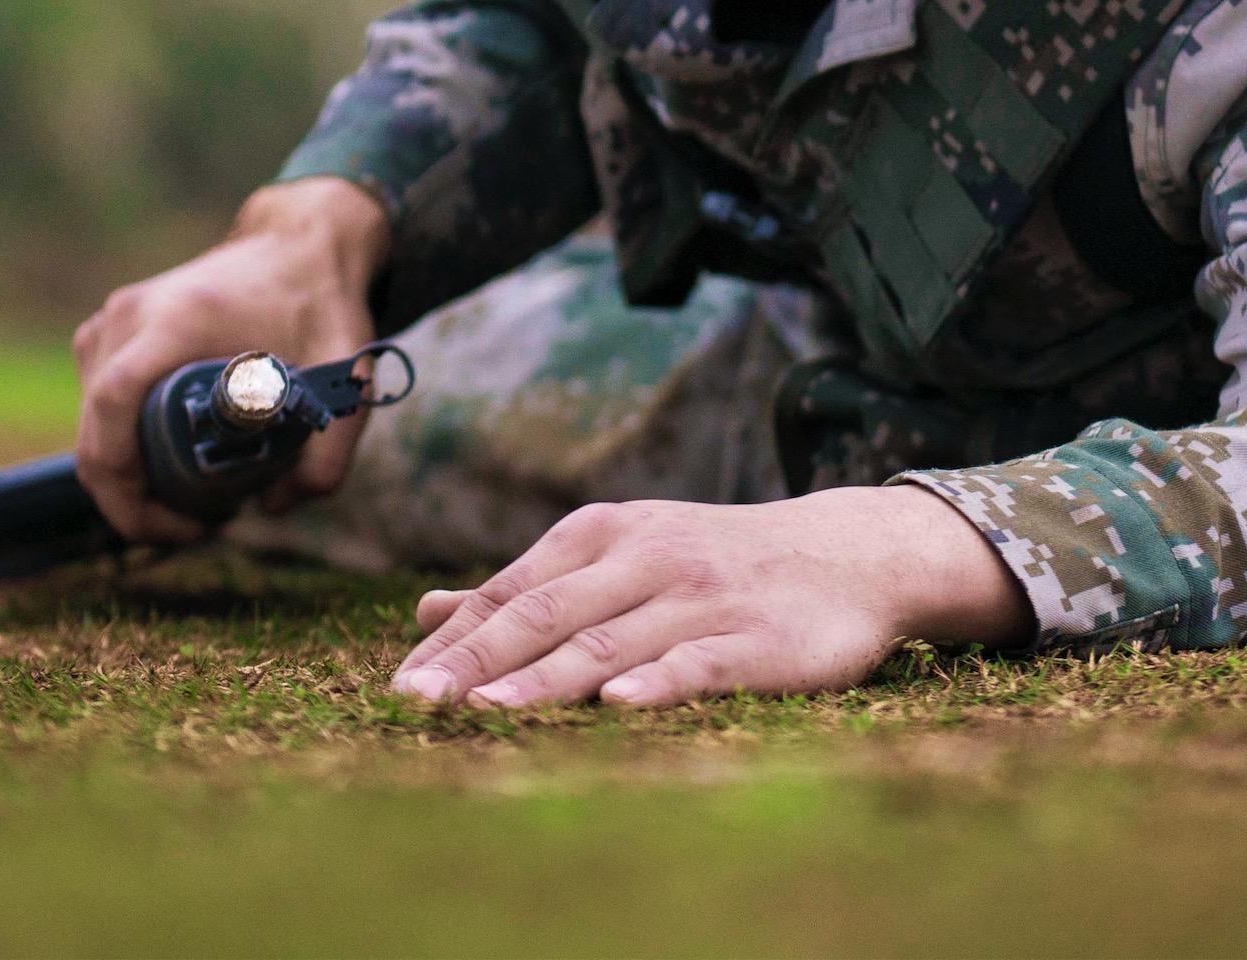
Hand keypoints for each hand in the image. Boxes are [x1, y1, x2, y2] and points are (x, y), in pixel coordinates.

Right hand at [68, 176, 389, 544]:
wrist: (299, 240)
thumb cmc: (321, 302)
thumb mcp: (345, 375)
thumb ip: (331, 452)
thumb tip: (274, 508)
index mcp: (176, 320)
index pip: (113, 404)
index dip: (125, 483)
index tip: (175, 524)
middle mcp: (129, 315)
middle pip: (94, 429)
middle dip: (130, 499)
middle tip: (194, 527)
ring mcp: (112, 318)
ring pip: (91, 421)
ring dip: (124, 473)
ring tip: (189, 499)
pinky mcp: (111, 327)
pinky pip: (97, 401)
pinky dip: (119, 442)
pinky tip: (166, 464)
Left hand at [390, 485, 1032, 710]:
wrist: (849, 552)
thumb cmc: (715, 561)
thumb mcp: (621, 551)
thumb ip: (529, 586)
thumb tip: (428, 611)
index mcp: (605, 534)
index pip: (513, 591)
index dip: (455, 642)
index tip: (397, 688)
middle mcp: (647, 557)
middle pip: (548, 614)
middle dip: (477, 662)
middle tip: (416, 706)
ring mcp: (702, 597)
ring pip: (611, 641)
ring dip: (545, 679)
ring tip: (487, 713)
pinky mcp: (758, 638)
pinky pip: (699, 661)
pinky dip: (657, 680)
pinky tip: (618, 704)